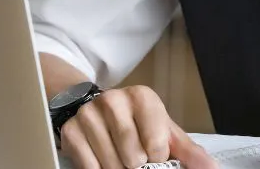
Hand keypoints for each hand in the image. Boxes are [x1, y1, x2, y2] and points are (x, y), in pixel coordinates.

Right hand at [60, 85, 217, 168]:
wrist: (97, 108)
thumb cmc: (138, 123)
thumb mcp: (164, 131)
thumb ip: (188, 151)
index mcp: (143, 98)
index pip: (157, 144)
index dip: (157, 158)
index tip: (153, 154)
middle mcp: (114, 101)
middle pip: (133, 156)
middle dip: (136, 165)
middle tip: (134, 159)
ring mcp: (89, 115)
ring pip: (111, 164)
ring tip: (121, 160)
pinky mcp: (71, 131)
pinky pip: (89, 167)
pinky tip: (104, 161)